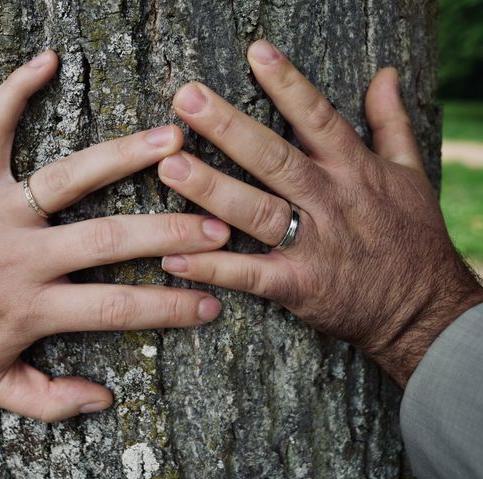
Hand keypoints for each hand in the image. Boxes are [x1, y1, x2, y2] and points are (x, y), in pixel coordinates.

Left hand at [0, 51, 227, 420]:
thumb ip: (48, 400)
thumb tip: (105, 399)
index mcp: (27, 307)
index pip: (114, 310)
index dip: (167, 308)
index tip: (210, 303)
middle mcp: (18, 256)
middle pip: (106, 240)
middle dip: (168, 232)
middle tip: (217, 224)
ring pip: (66, 177)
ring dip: (122, 156)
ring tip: (172, 140)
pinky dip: (15, 92)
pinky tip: (47, 61)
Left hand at [158, 40, 482, 386]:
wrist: (424, 308)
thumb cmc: (412, 236)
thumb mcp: (411, 174)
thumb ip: (390, 122)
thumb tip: (386, 74)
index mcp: (353, 170)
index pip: (318, 118)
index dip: (288, 84)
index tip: (255, 53)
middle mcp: (329, 201)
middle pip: (274, 158)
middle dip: (229, 128)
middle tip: (187, 100)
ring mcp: (313, 245)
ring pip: (256, 211)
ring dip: (212, 189)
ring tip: (170, 167)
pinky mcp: (299, 285)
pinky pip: (249, 274)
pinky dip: (212, 266)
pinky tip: (173, 257)